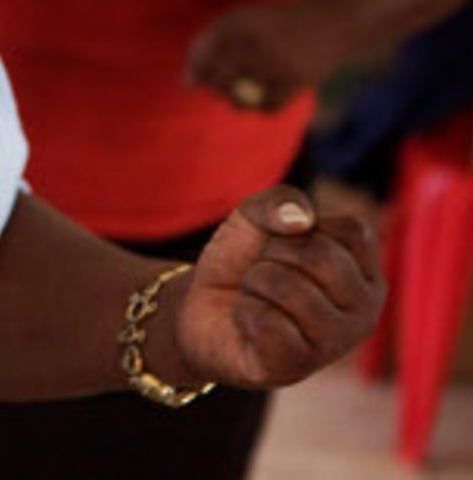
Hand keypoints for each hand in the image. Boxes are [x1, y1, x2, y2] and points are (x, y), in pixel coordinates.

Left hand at [170, 187, 382, 389]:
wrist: (199, 308)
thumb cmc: (242, 263)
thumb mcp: (255, 218)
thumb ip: (278, 201)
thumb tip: (302, 219)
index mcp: (366, 273)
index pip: (351, 231)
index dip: (300, 229)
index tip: (285, 246)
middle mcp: (364, 311)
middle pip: (318, 256)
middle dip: (272, 255)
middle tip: (264, 275)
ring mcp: (335, 344)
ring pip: (287, 286)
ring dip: (255, 284)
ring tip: (257, 299)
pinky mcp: (297, 366)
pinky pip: (265, 321)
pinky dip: (244, 312)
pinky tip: (249, 324)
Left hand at [185, 0, 350, 111]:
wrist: (329, 20)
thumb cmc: (273, 24)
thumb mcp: (238, 23)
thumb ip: (207, 48)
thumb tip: (185, 85)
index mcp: (234, 22)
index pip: (200, 57)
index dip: (197, 70)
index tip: (206, 72)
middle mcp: (253, 40)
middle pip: (218, 80)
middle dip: (216, 88)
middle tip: (226, 84)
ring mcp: (276, 60)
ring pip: (241, 97)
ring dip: (237, 101)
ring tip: (246, 89)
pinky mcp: (297, 78)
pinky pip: (268, 106)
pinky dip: (262, 107)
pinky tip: (263, 97)